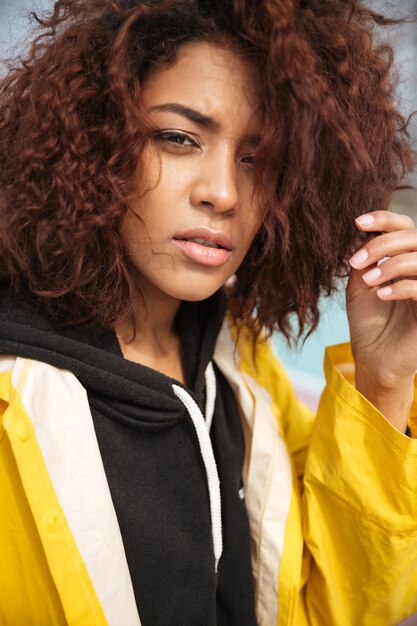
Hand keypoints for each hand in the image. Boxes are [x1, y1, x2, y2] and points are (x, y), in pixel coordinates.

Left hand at [346, 210, 416, 431]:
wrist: (375, 358)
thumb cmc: (368, 322)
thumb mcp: (360, 285)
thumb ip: (365, 258)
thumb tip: (366, 229)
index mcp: (405, 258)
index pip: (403, 226)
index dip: (383, 219)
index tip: (357, 223)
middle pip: (413, 236)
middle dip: (381, 244)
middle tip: (355, 262)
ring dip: (391, 264)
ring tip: (368, 280)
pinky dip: (403, 286)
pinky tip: (382, 295)